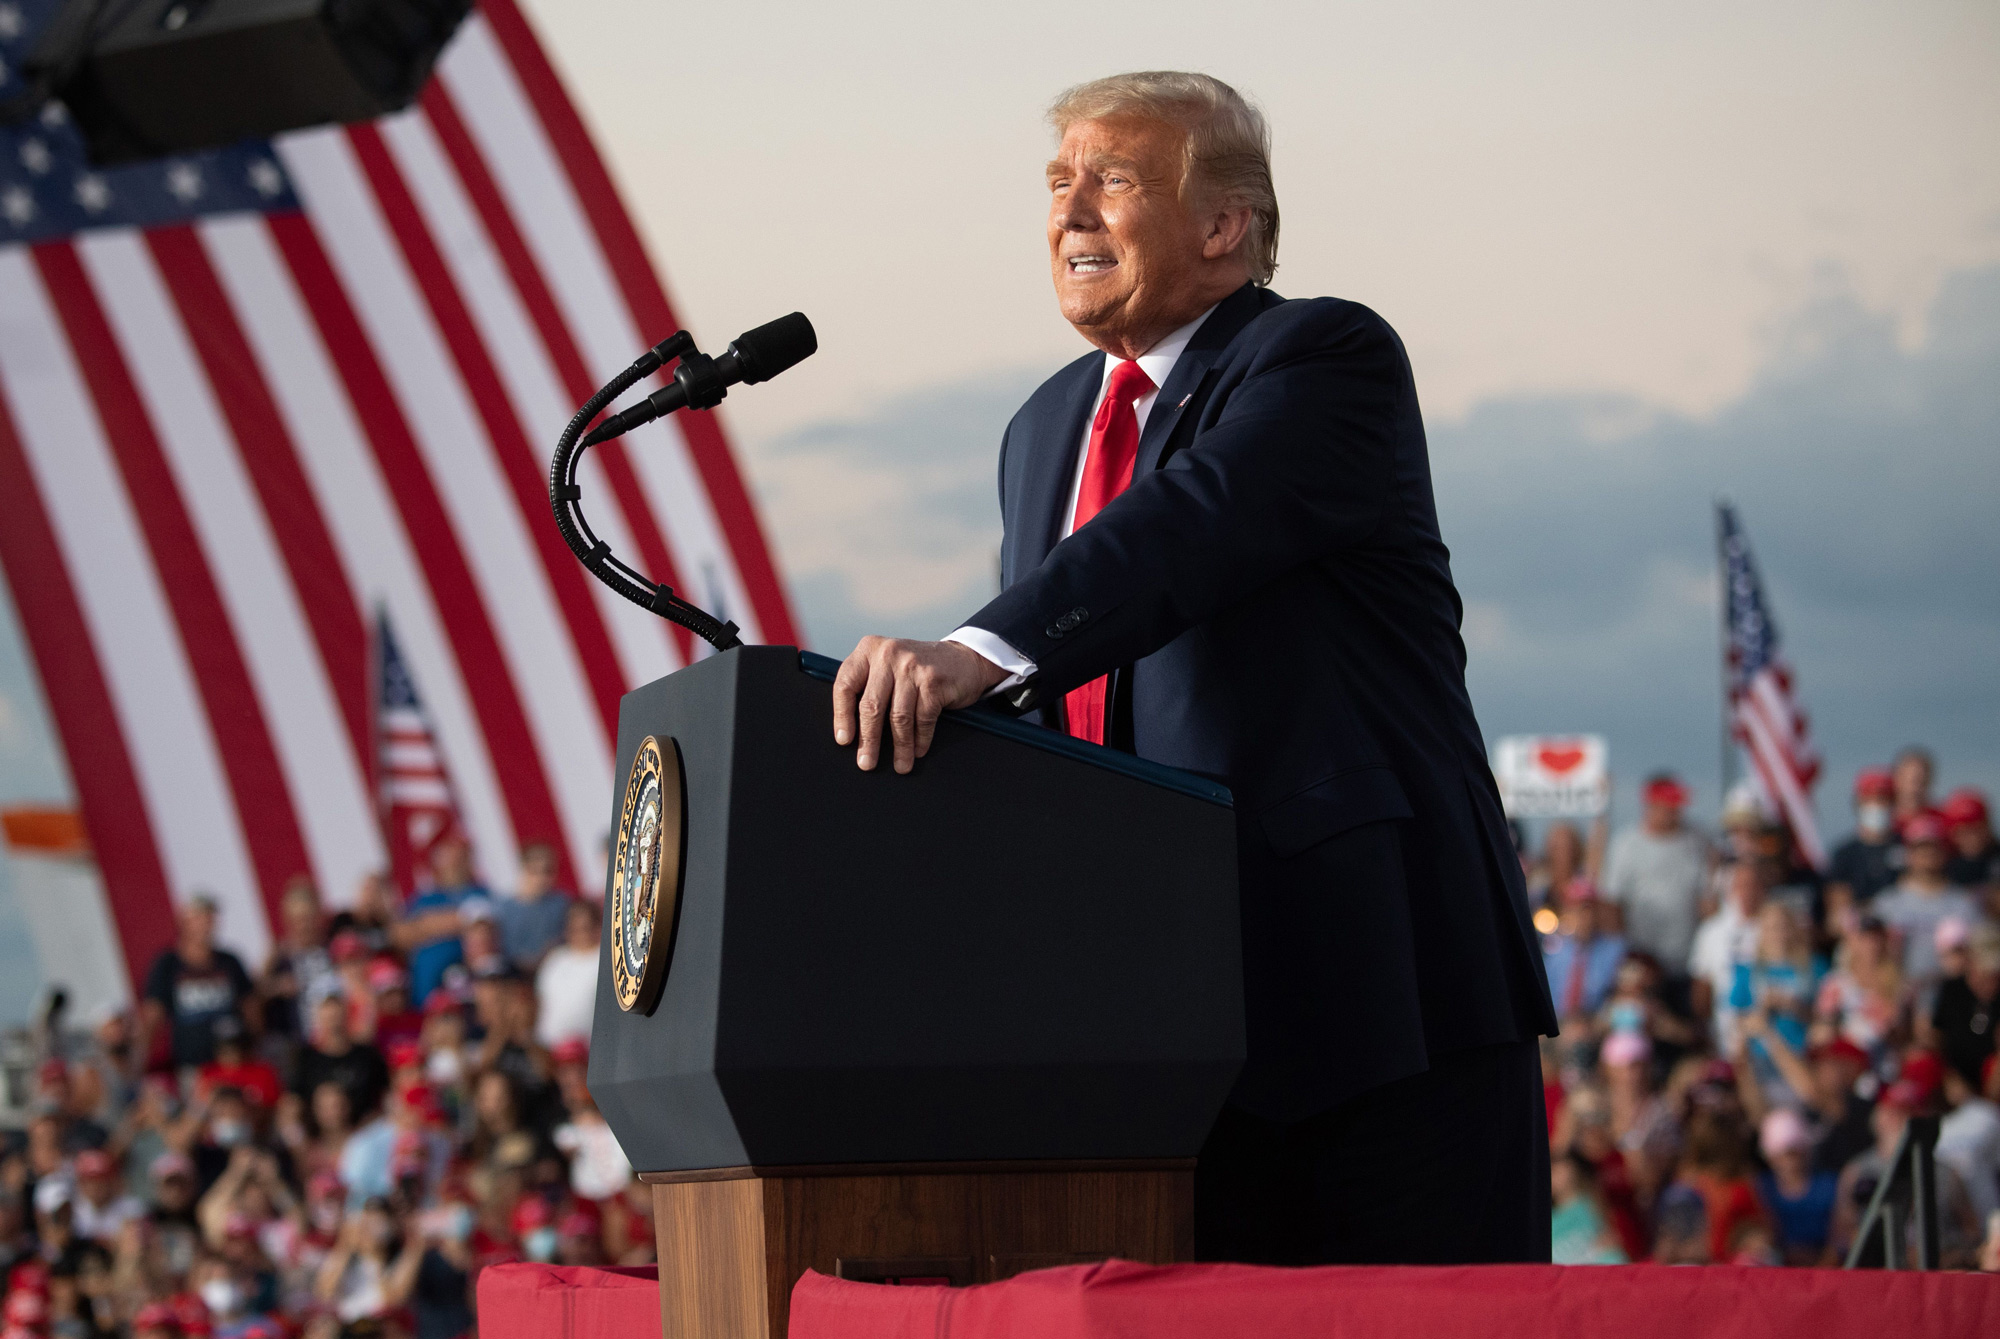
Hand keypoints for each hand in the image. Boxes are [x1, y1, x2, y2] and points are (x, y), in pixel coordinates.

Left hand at [832, 637, 1007, 773]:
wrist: (964, 659)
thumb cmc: (917, 670)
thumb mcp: (888, 666)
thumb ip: (868, 685)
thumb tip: (851, 732)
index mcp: (869, 649)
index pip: (845, 685)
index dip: (842, 716)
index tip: (844, 741)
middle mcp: (888, 654)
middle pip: (871, 705)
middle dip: (869, 740)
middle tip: (866, 763)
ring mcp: (912, 666)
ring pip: (898, 716)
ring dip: (899, 746)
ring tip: (900, 765)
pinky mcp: (933, 680)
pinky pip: (922, 719)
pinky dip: (920, 739)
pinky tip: (918, 751)